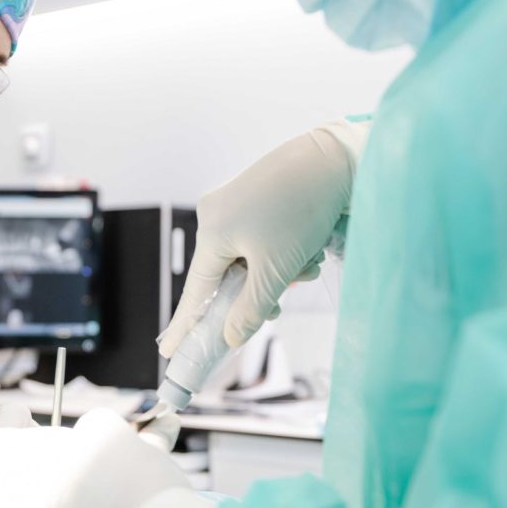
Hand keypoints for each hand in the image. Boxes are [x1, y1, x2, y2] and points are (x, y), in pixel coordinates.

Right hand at [159, 120, 369, 353]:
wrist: (336, 157)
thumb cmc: (302, 208)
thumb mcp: (276, 270)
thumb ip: (251, 310)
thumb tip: (231, 338)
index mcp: (211, 233)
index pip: (194, 292)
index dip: (185, 325)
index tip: (169, 351)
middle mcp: (215, 217)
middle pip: (225, 277)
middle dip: (258, 293)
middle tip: (280, 306)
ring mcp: (233, 204)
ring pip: (248, 261)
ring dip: (278, 272)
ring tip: (307, 265)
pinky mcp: (255, 199)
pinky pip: (259, 241)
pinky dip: (282, 253)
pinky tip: (308, 248)